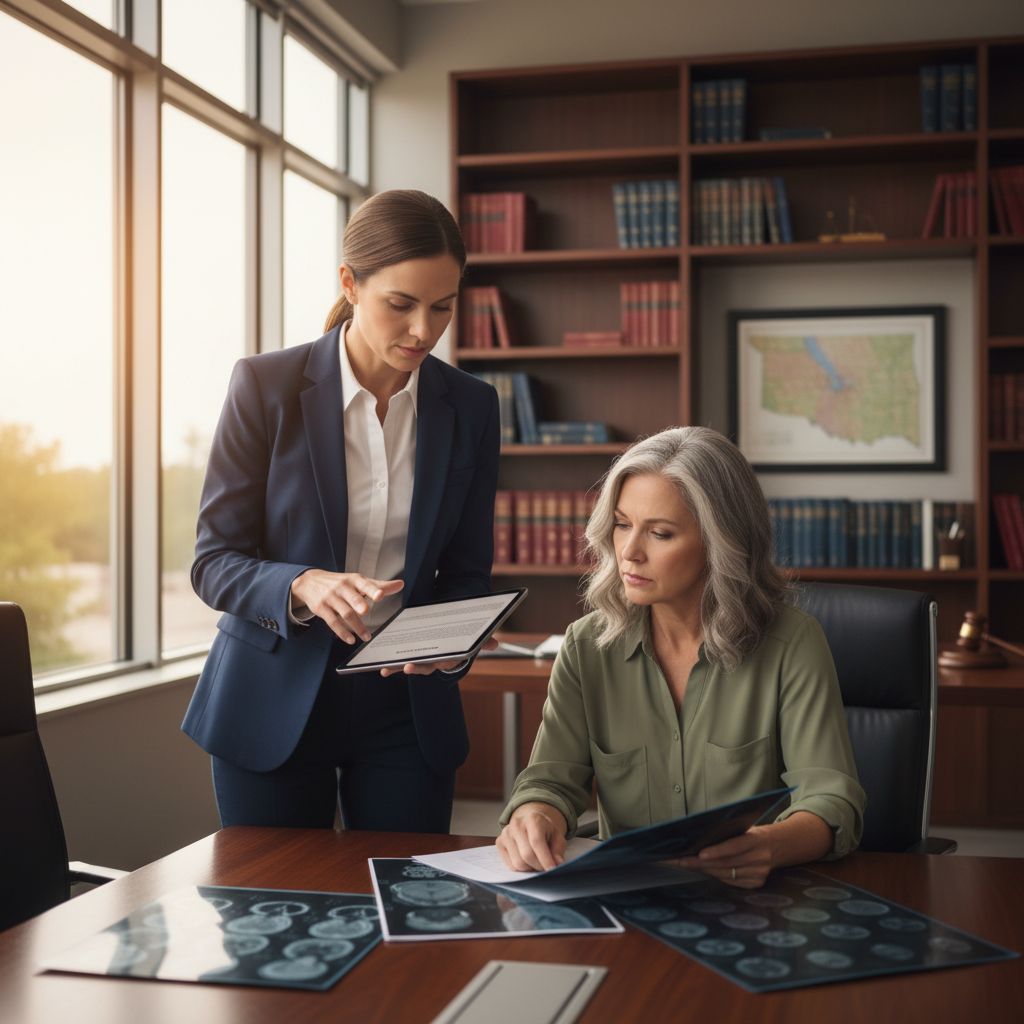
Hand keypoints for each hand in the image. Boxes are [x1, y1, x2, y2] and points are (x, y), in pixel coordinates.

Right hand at [290, 570, 402, 643]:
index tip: (380, 595)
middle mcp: (342, 588)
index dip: (372, 590)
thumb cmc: (340, 582)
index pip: (364, 584)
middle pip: (352, 598)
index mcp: (354, 580)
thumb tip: (400, 584)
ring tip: (367, 637)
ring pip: (345, 613)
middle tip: (365, 612)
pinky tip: (351, 639)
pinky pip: (332, 622)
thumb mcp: (358, 581)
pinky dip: (342, 632)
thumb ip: (379, 585)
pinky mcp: (321, 609)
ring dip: (356, 626)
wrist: (310, 582)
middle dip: (359, 605)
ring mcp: (331, 598)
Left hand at [379, 636, 498, 677]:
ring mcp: (421, 661)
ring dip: (398, 668)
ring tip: (386, 669)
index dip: (434, 664)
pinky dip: (391, 665)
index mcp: (448, 659)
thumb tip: (496, 643)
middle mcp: (434, 663)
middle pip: (423, 667)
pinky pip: (400, 663)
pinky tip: (381, 667)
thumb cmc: (461, 639)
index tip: (426, 664)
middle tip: (407, 667)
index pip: (442, 663)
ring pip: (409, 666)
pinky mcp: (411, 658)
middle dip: (414, 668)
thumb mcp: (473, 640)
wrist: (451, 640)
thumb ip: (484, 642)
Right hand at [496, 802, 567, 871]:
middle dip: (538, 866)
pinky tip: (526, 861)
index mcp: (533, 819)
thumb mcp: (557, 837)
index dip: (545, 858)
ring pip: (518, 863)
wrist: (530, 822)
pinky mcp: (499, 842)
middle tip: (545, 868)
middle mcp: (517, 824)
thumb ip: (558, 850)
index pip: (536, 842)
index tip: (552, 870)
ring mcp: (506, 833)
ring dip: (530, 869)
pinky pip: (510, 866)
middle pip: (526, 855)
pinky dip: (521, 869)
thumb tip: (557, 863)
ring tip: (536, 863)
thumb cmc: (545, 831)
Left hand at [675, 824, 774, 888]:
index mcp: (756, 840)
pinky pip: (731, 882)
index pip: (734, 847)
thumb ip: (728, 834)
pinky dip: (716, 876)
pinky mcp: (756, 884)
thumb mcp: (744, 829)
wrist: (776, 846)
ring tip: (687, 865)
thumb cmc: (752, 834)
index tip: (700, 854)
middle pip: (726, 863)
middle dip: (701, 863)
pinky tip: (704, 871)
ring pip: (726, 875)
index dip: (717, 852)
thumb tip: (700, 837)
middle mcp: (760, 859)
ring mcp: (759, 874)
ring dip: (705, 870)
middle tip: (680, 861)